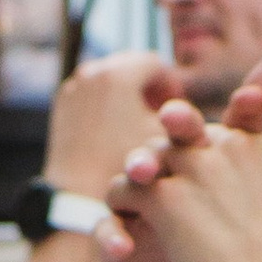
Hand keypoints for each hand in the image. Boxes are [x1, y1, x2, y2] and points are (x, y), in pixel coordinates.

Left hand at [44, 51, 183, 202]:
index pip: (155, 64)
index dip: (171, 85)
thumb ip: (185, 116)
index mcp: (117, 74)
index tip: (178, 111)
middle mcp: (90, 73)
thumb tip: (198, 108)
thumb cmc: (130, 172)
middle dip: (149, 88)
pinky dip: (108, 104)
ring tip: (141, 124)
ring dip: (129, 95)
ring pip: (110, 80)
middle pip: (130, 67)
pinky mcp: (62, 104)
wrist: (80, 198)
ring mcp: (73, 88)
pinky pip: (93, 93)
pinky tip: (120, 131)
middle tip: (161, 115)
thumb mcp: (167, 141)